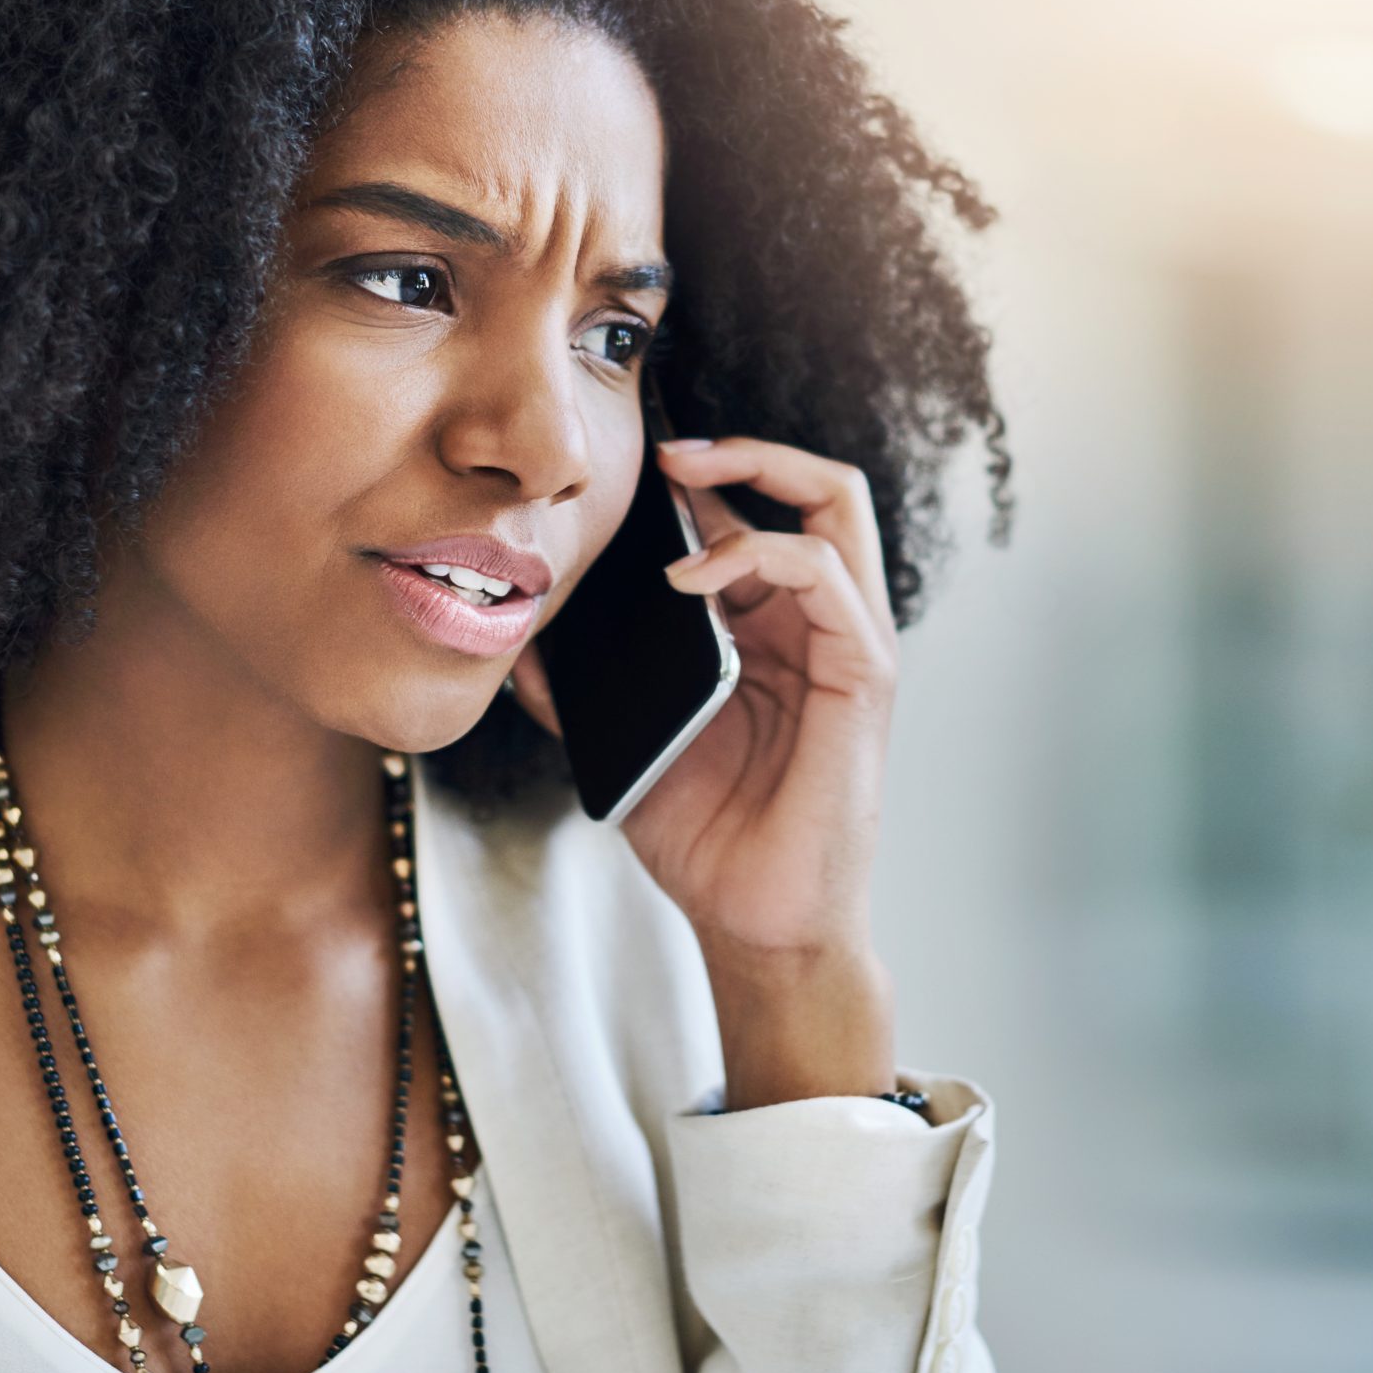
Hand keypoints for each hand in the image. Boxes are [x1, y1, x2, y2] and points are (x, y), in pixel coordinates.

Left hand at [508, 435, 900, 1105]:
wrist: (754, 924)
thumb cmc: (706, 836)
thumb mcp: (619, 742)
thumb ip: (573, 686)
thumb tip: (508, 635)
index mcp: (768, 628)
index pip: (756, 514)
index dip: (701, 479)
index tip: (629, 468)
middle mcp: (816, 622)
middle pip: (816, 487)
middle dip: (744, 448)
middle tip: (667, 453)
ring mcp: (848, 643)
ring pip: (836, 506)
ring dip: (756, 475)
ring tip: (679, 484)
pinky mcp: (864, 675)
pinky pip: (829, 576)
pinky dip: (760, 551)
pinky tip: (692, 577)